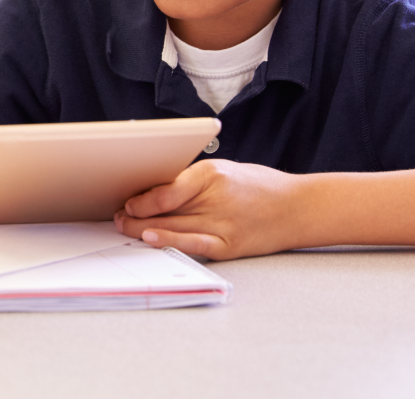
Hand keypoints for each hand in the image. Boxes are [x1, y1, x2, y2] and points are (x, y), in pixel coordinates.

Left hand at [114, 159, 304, 260]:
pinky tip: (150, 240)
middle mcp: (216, 199)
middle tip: (117, 217)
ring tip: (125, 228)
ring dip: (143, 230)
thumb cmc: (257, 186)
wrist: (297, 208)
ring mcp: (223, 224)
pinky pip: (192, 245)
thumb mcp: (224, 170)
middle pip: (164, 211)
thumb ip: (191, 181)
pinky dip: (168, 242)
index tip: (127, 202)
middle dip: (134, 216)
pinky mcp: (228, 245)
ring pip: (172, 228)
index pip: (167, 190)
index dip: (141, 200)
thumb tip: (153, 192)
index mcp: (212, 174)